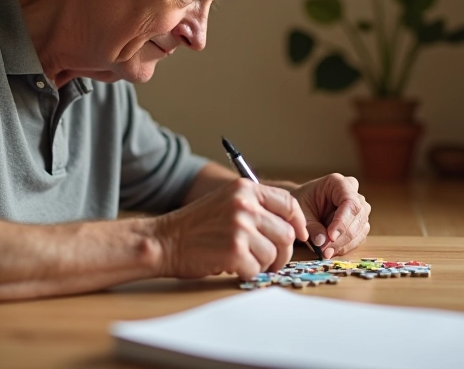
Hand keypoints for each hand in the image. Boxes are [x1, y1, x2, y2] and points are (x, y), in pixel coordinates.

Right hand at [156, 179, 307, 279]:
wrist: (163, 240)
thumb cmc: (196, 226)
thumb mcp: (227, 202)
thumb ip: (257, 208)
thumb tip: (293, 227)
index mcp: (245, 189)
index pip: (288, 203)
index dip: (298, 222)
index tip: (300, 235)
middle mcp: (245, 205)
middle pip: (286, 233)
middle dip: (282, 252)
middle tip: (269, 260)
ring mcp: (240, 227)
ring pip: (274, 254)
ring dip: (262, 264)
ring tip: (243, 261)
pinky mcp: (234, 251)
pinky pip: (257, 270)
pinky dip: (248, 274)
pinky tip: (232, 267)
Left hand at [291, 173, 370, 258]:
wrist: (302, 205)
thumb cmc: (301, 203)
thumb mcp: (301, 213)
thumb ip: (311, 226)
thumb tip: (322, 242)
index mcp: (338, 183)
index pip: (350, 202)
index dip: (343, 221)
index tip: (331, 236)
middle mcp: (353, 193)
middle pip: (358, 216)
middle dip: (342, 237)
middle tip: (325, 250)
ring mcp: (359, 208)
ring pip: (360, 229)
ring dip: (344, 244)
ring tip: (325, 252)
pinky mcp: (359, 223)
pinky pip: (358, 238)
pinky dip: (345, 247)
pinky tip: (330, 251)